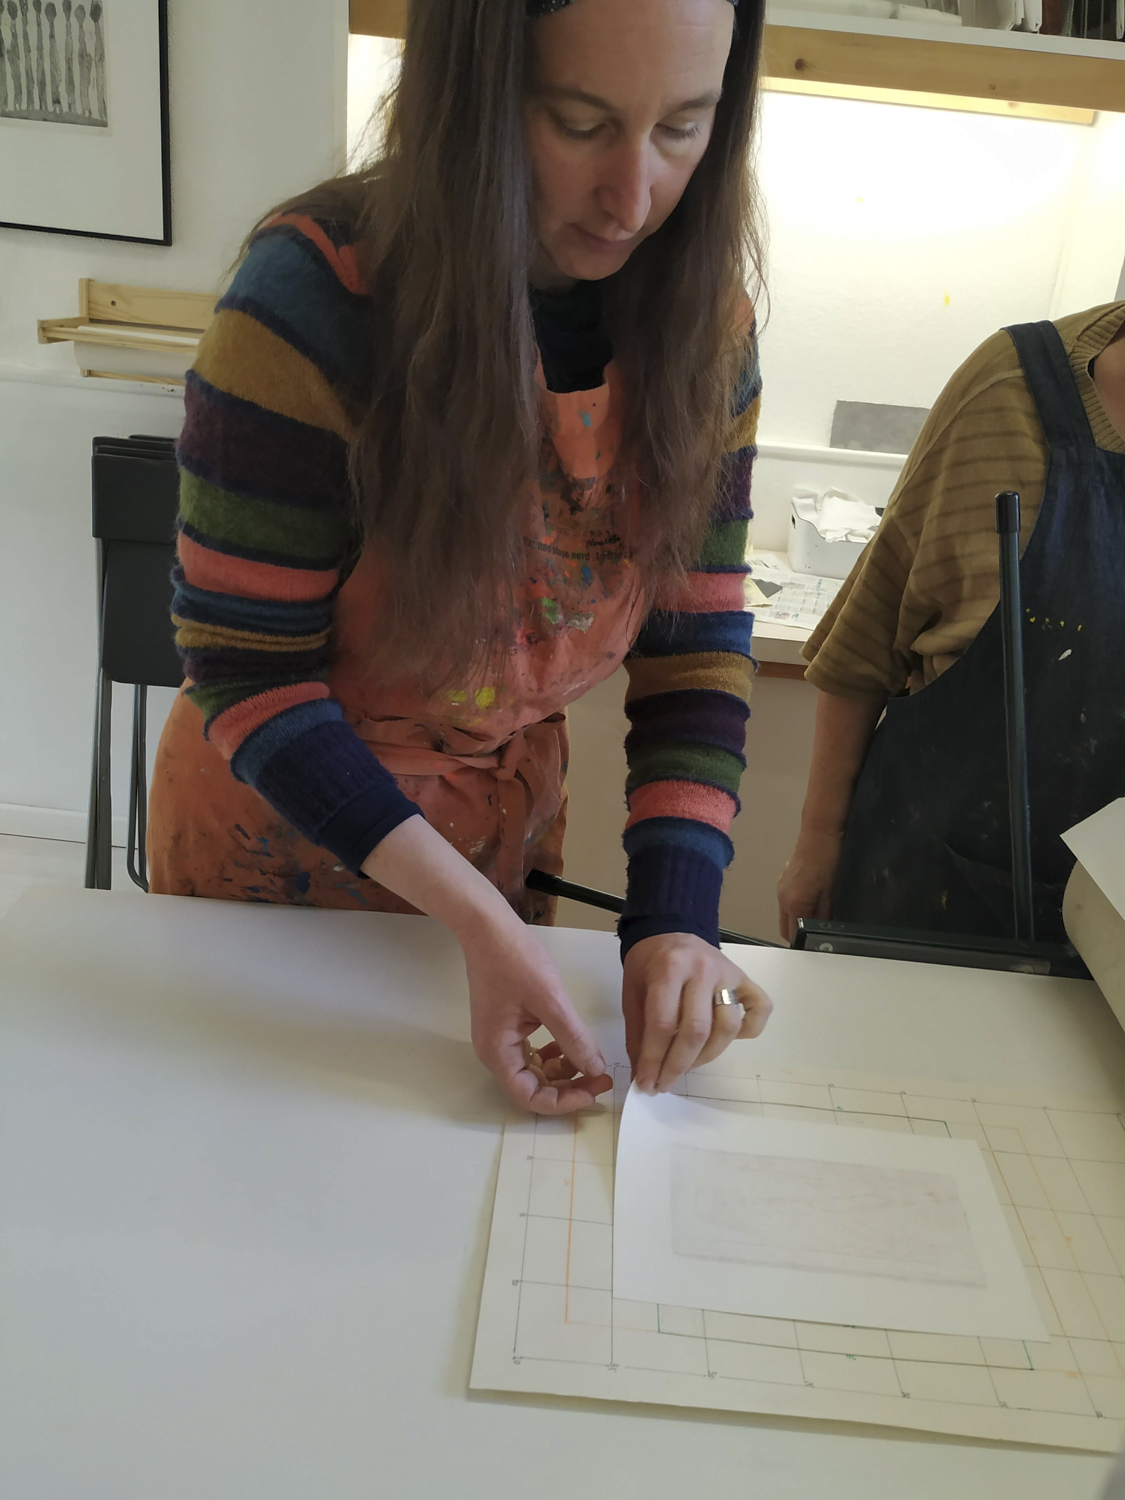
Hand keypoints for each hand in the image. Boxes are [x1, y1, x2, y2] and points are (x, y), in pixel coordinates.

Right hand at [462, 916, 612, 1114]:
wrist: (488, 927)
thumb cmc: (515, 960)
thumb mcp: (550, 1000)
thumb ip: (573, 1038)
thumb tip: (595, 1070)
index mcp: (498, 1052)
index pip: (529, 1097)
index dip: (563, 1101)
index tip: (593, 1090)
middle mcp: (494, 1052)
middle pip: (531, 1088)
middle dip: (567, 1087)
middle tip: (600, 1077)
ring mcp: (499, 1038)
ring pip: (533, 1071)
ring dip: (562, 1072)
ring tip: (590, 1061)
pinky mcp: (506, 1023)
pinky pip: (530, 1051)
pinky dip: (552, 1054)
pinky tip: (569, 1044)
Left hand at [622, 933, 771, 1093]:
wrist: (667, 930)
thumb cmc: (647, 965)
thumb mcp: (632, 994)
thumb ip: (638, 1034)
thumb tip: (644, 1075)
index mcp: (668, 969)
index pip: (664, 1023)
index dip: (654, 1059)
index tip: (647, 1084)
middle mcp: (702, 970)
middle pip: (697, 1030)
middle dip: (679, 1065)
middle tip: (664, 1084)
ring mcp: (728, 973)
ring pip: (727, 1026)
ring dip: (707, 1056)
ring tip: (688, 1065)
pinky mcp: (745, 978)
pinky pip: (760, 1008)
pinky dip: (751, 1030)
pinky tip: (726, 1040)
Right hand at [777, 829, 841, 943]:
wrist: (818, 833)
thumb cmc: (827, 858)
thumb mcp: (831, 891)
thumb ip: (824, 913)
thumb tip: (822, 930)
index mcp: (794, 903)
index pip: (792, 934)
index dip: (802, 942)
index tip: (813, 946)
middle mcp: (782, 897)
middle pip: (784, 927)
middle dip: (796, 934)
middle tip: (815, 935)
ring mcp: (781, 887)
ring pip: (785, 914)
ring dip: (796, 919)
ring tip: (816, 917)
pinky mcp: (783, 879)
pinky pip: (786, 902)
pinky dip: (796, 907)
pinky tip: (811, 901)